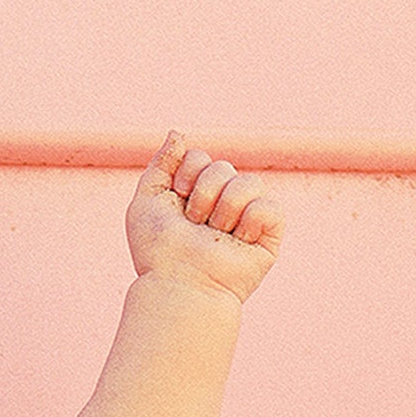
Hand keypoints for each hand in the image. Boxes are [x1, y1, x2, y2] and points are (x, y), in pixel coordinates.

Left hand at [126, 133, 282, 303]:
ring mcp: (247, 217)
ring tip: (213, 235)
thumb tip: (179, 133)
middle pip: (222, 168)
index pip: (199, 158)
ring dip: (222, 210)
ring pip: (247, 183)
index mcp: (197, 193)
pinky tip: (237, 241)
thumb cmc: (158, 251)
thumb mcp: (147, 201)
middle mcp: (223, 202)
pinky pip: (269, 207)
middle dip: (201, 196)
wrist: (178, 283)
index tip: (175, 205)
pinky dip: (249, 222)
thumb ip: (161, 164)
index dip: (185, 177)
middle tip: (193, 225)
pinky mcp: (268, 234)